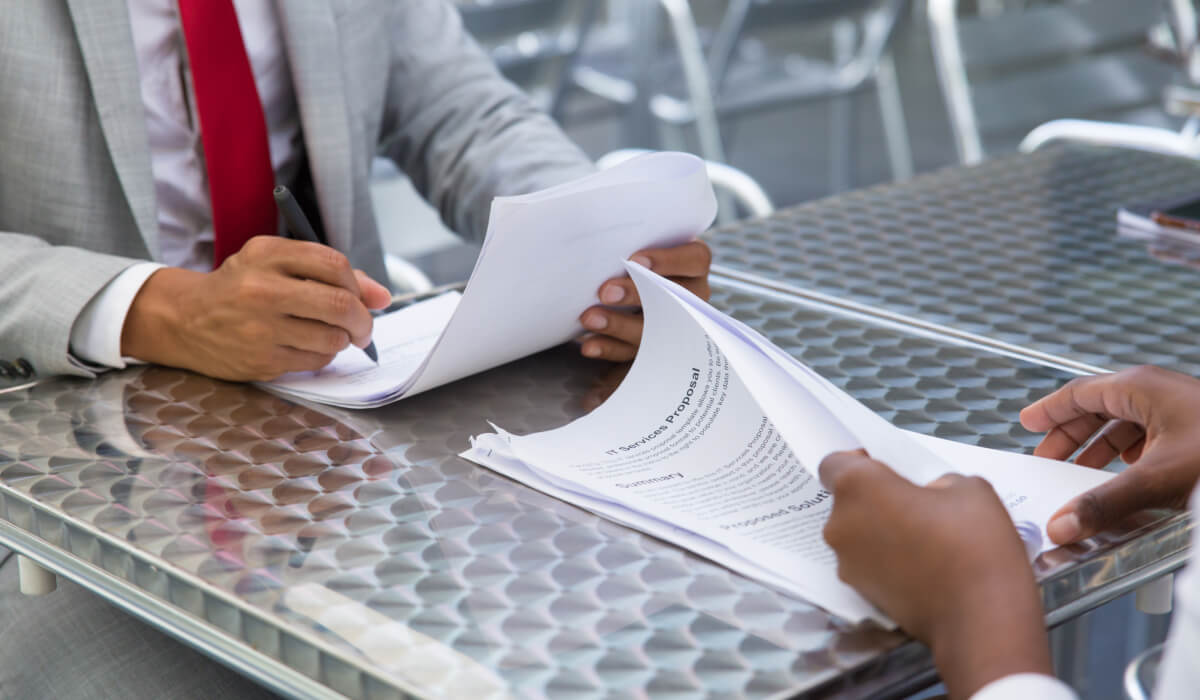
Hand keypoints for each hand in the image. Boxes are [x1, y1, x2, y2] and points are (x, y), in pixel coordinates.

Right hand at [121, 237, 390, 380]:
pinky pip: (315, 360)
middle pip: (339, 304)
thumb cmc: (240, 286)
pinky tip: (308, 346)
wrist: (184, 319)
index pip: (334, 265)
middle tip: (363, 327)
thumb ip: (330, 273)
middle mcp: (262, 290)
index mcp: (267, 255)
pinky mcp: (261, 360)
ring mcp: (260, 328)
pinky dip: (323, 355)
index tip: (361, 296)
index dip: (358, 284)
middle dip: (363, 319)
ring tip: (332, 334)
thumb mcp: (275, 262)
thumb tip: (383, 297)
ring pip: (332, 337)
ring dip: (343, 339)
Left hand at [578, 240, 711, 361]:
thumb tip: (595, 227)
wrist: (636, 284)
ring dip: (619, 325)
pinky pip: (635, 354)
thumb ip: (631, 241)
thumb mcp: (640, 243)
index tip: (634, 260)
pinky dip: (610, 349)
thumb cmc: (637, 256)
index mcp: (694, 265)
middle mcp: (692, 297)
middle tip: (605, 292)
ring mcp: (677, 326)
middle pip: (672, 298)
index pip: (694, 260)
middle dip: (636, 296)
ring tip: (589, 318)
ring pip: (654, 330)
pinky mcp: (656, 348)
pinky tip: (590, 344)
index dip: (666, 261)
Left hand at [820, 450, 1050, 697]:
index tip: (884, 470)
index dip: (856, 462)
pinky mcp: (860, 593)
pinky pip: (867, 563)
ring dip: (879, 530)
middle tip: (914, 506)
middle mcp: (839, 524)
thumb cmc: (974, 543)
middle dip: (874, 499)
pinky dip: (885, 559)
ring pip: (856, 534)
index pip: (832, 464)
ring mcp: (846, 563)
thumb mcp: (968, 488)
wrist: (980, 619)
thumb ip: (935, 482)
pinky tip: (921, 565)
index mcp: (857, 488)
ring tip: (923, 539)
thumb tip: (927, 495)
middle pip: (846, 501)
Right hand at [1019, 365, 1199, 544]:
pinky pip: (1148, 436)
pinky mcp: (1194, 430)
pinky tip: (1129, 477)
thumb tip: (1063, 526)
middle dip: (1070, 434)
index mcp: (1139, 387)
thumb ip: (1105, 504)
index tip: (1027, 422)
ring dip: (1099, 446)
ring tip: (1081, 471)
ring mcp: (1178, 409)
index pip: (1077, 393)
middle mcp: (1157, 392)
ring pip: (1124, 422)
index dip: (1049, 411)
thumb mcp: (1158, 479)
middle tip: (1046, 456)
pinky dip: (1128, 455)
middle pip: (1098, 408)